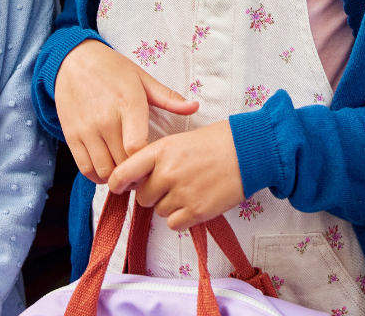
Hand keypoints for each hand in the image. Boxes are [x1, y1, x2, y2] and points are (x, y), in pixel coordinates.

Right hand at [55, 39, 197, 183]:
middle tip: (145, 173)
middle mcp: (105, 120)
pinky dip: (98, 176)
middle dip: (135, 174)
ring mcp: (86, 130)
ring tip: (127, 173)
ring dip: (117, 179)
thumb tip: (195, 107)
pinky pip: (85, 169)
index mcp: (128, 104)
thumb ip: (168, 98)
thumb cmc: (113, 69)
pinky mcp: (71, 137)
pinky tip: (108, 168)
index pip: (136, 148)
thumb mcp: (142, 78)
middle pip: (122, 164)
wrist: (74, 61)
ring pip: (103, 171)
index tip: (154, 164)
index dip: (147, 163)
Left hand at [108, 119, 244, 230]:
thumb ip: (157, 158)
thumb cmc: (216, 141)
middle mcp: (167, 172)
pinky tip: (195, 201)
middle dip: (154, 193)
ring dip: (171, 205)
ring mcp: (181, 193)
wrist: (248, 150)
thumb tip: (137, 179)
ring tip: (190, 188)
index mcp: (161, 150)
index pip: (123, 173)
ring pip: (159, 212)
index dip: (117, 183)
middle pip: (142, 197)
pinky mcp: (196, 211)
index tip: (119, 187)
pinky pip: (174, 225)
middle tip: (173, 183)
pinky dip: (182, 218)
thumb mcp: (180, 140)